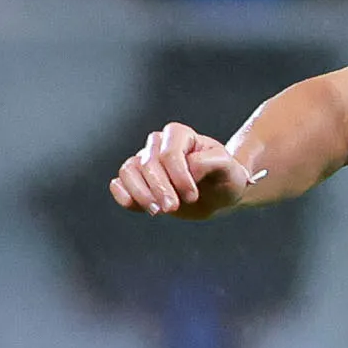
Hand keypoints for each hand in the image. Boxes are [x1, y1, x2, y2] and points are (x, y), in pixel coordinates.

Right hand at [110, 122, 257, 220]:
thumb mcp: (228, 169)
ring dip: (140, 193)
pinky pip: (118, 183)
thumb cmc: (225, 177)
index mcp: (180, 135)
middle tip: (173, 208)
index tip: (193, 195)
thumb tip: (187, 167)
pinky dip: (122, 194)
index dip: (178, 176)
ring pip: (128, 171)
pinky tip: (132, 205)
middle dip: (160, 189)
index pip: (169, 153)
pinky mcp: (137, 181)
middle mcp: (158, 144)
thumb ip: (210, 162)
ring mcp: (145, 162)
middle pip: (148, 164)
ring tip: (157, 211)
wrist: (219, 194)